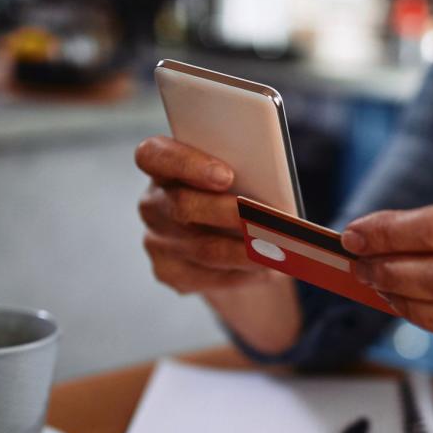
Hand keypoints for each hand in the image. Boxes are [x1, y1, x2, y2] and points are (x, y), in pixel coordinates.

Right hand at [134, 136, 267, 293]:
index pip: (154, 155)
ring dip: (246, 252)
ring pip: (202, 249)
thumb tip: (273, 192)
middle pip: (182, 206)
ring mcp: (155, 240)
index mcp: (160, 164)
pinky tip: (267, 270)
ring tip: (281, 252)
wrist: (222, 235)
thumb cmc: (232, 190)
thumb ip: (241, 172)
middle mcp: (151, 203)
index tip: (226, 176)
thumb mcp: (234, 173)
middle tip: (267, 222)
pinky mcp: (167, 272)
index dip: (187, 165)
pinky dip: (242, 274)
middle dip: (231, 214)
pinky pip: (206, 277)